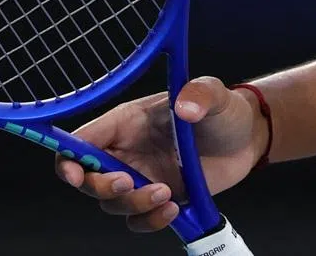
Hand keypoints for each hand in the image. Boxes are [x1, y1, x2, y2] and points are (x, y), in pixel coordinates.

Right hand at [55, 76, 264, 234]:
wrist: (247, 139)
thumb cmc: (224, 111)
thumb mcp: (215, 96)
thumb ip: (201, 94)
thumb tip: (185, 106)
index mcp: (129, 122)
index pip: (82, 140)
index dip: (68, 158)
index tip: (74, 173)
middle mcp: (128, 151)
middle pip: (88, 179)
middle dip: (101, 187)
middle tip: (128, 183)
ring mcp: (142, 177)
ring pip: (113, 204)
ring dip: (133, 205)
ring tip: (165, 194)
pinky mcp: (157, 198)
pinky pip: (138, 220)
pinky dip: (150, 221)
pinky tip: (172, 210)